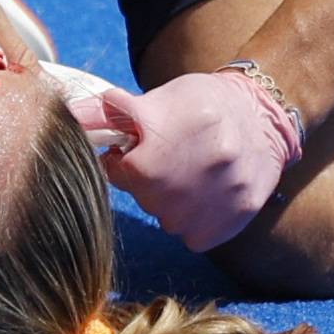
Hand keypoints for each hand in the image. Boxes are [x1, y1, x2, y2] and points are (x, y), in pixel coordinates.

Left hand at [69, 72, 303, 251]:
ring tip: (191, 173)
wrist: (263, 115)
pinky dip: (194, 220)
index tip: (137, 150)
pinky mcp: (237, 217)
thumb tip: (71, 114)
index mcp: (171, 133)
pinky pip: (193, 236)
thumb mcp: (159, 98)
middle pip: (145, 197)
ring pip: (167, 220)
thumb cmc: (201, 103)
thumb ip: (113, 113)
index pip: (122, 171)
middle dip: (147, 181)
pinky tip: (206, 192)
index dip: (124, 161)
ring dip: (170, 202)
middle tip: (168, 159)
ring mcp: (221, 195)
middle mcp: (199, 165)